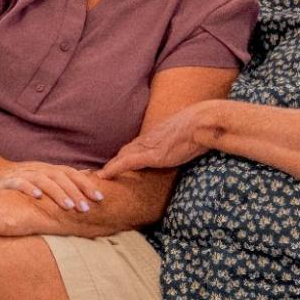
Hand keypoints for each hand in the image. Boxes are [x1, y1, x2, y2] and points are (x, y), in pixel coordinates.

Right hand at [0, 158, 104, 211]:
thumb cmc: (18, 178)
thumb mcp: (42, 177)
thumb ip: (63, 179)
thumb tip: (88, 177)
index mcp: (48, 169)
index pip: (72, 174)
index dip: (86, 184)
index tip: (100, 198)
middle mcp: (39, 169)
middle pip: (61, 177)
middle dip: (76, 192)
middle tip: (87, 208)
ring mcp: (24, 173)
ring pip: (45, 180)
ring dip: (58, 193)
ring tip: (69, 207)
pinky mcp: (8, 179)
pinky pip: (20, 182)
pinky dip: (30, 188)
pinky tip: (38, 197)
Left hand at [100, 101, 216, 178]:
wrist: (202, 123)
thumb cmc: (199, 126)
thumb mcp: (185, 133)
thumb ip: (178, 139)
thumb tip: (183, 143)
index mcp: (155, 135)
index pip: (134, 146)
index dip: (123, 155)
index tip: (115, 162)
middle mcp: (147, 140)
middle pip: (124, 152)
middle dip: (112, 162)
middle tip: (99, 172)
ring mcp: (148, 147)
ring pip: (121, 157)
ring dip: (109, 167)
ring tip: (97, 176)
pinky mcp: (151, 155)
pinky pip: (126, 163)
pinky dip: (113, 169)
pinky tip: (103, 176)